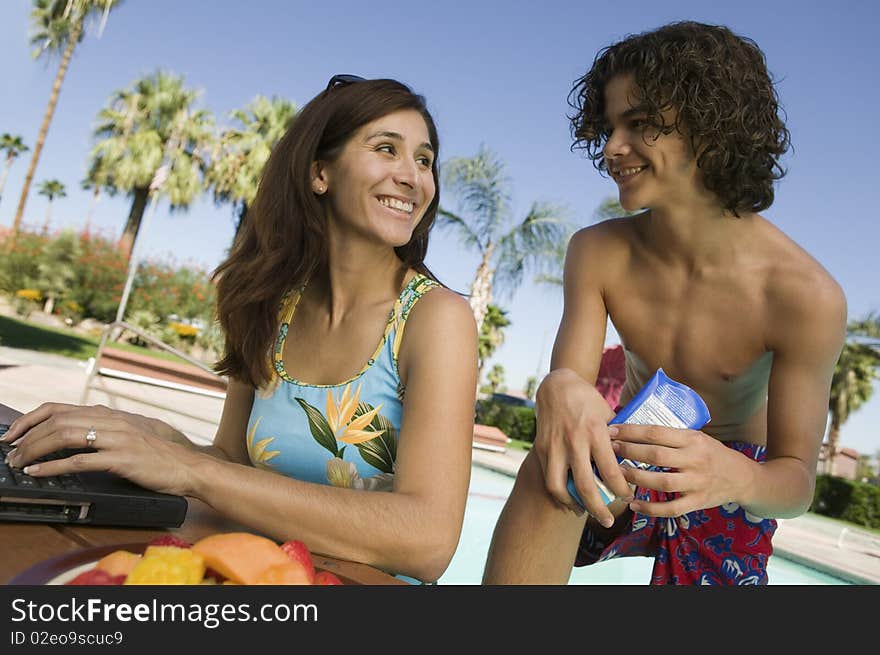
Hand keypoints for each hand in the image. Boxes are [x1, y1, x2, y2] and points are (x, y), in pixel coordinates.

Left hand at [1, 402, 201, 495]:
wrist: (188, 466)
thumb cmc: (158, 454)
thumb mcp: (129, 434)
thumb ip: (102, 431)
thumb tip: (70, 436)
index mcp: (109, 414)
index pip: (59, 408)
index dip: (30, 419)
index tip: (12, 433)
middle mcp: (111, 421)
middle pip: (57, 421)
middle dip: (27, 437)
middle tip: (10, 453)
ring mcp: (117, 438)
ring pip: (65, 436)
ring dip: (35, 450)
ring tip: (19, 463)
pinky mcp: (121, 459)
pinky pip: (80, 461)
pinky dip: (53, 467)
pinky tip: (38, 472)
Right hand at [533, 369, 630, 525]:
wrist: (557, 386)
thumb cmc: (587, 400)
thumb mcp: (607, 414)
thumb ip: (617, 438)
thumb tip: (632, 461)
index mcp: (596, 432)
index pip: (610, 471)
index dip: (620, 490)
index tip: (628, 497)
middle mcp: (574, 441)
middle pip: (586, 486)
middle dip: (599, 509)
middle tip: (608, 521)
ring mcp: (555, 446)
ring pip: (560, 487)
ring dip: (572, 505)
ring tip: (583, 513)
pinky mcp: (542, 448)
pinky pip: (548, 478)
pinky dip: (558, 494)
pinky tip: (568, 499)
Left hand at [610, 424, 753, 516]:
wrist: (743, 478)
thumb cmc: (712, 453)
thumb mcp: (696, 436)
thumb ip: (670, 436)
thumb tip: (632, 429)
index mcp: (692, 439)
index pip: (657, 433)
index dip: (631, 431)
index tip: (612, 430)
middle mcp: (695, 459)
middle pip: (657, 455)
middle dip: (630, 452)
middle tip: (610, 450)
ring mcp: (697, 483)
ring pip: (662, 482)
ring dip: (636, 479)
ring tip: (618, 474)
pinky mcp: (699, 502)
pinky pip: (672, 508)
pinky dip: (651, 509)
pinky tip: (634, 504)